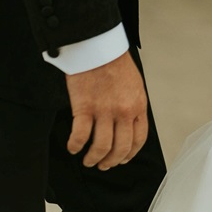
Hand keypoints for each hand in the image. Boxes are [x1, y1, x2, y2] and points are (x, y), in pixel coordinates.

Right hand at [65, 51, 148, 169]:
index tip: (121, 159)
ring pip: (100, 147)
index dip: (129, 154)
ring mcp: (104, 111)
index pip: (138, 139)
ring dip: (93, 158)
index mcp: (138, 105)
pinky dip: (75, 146)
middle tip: (102, 165)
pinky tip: (73, 147)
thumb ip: (132, 105)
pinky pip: (80, 136)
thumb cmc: (114, 62)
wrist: (98, 46)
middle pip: (120, 148)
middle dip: (111, 161)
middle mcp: (123, 111)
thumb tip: (127, 125)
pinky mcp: (84, 108)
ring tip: (87, 160)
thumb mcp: (134, 84)